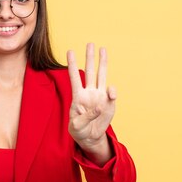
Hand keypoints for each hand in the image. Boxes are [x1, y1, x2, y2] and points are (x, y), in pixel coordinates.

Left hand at [67, 44, 116, 161]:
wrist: (90, 137)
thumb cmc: (79, 130)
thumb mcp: (76, 126)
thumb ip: (86, 116)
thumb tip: (101, 105)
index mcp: (78, 96)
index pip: (74, 77)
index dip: (72, 64)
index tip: (70, 51)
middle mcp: (89, 92)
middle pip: (89, 71)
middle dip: (90, 58)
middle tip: (90, 43)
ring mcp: (100, 96)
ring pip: (102, 76)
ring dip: (103, 63)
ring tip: (103, 49)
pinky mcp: (109, 103)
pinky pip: (112, 93)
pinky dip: (112, 91)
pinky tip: (111, 94)